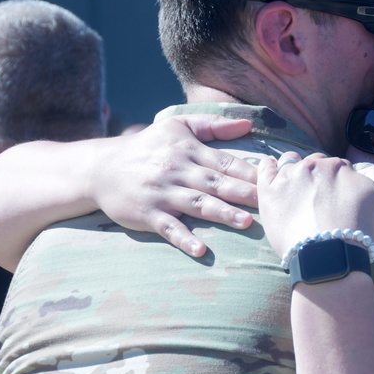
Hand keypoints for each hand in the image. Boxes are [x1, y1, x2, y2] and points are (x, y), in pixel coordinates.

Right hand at [90, 114, 258, 255]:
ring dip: (220, 214)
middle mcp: (176, 171)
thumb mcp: (177, 126)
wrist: (101, 168)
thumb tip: (248, 124)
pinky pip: (168, 227)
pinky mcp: (147, 214)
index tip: (273, 180)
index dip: (248, 172)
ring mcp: (161, 193)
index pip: (224, 162)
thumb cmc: (148, 146)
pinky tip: (200, 249)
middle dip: (242, 193)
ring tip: (244, 222)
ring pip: (196, 204)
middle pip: (214, 183)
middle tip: (268, 203)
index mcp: (187, 150)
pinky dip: (184, 239)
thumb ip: (213, 125)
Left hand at [257, 152, 373, 258]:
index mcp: (338, 165)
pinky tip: (270, 169)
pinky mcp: (269, 192)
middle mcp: (312, 166)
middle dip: (319, 176)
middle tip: (320, 199)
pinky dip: (268, 166)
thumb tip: (369, 168)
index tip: (340, 199)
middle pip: (315, 164)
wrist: (329, 256)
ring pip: (291, 163)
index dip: (341, 182)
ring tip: (297, 188)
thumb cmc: (359, 229)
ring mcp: (288, 178)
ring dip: (295, 170)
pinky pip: (264, 169)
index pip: (339, 167)